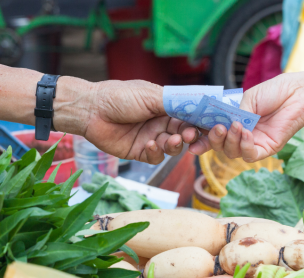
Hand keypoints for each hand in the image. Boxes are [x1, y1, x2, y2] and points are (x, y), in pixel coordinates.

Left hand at [56, 78, 197, 163]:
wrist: (91, 110)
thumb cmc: (119, 96)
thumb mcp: (151, 95)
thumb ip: (176, 103)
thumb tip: (200, 105)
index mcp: (167, 106)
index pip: (191, 115)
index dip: (202, 121)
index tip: (212, 125)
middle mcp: (162, 122)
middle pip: (186, 133)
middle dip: (191, 135)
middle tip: (191, 135)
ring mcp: (152, 137)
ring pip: (173, 148)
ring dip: (176, 145)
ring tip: (171, 140)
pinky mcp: (140, 151)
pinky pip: (155, 157)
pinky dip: (157, 152)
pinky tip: (151, 144)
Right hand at [187, 73, 303, 161]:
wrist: (296, 92)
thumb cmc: (273, 92)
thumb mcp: (245, 101)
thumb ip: (231, 115)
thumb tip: (217, 126)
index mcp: (233, 121)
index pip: (213, 134)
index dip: (200, 138)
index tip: (190, 139)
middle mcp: (241, 135)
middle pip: (220, 146)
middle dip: (214, 139)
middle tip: (217, 128)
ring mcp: (253, 143)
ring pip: (232, 152)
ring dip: (230, 140)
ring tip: (235, 126)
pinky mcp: (266, 149)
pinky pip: (249, 154)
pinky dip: (244, 145)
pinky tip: (246, 132)